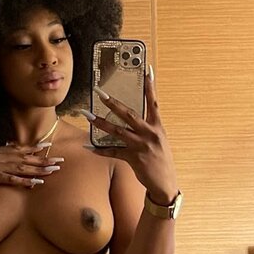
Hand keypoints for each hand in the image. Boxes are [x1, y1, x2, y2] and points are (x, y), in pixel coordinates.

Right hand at [0, 134, 60, 188]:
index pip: (20, 148)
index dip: (35, 148)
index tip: (48, 147)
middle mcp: (0, 156)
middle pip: (27, 158)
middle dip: (44, 160)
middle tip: (60, 162)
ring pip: (24, 168)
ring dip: (40, 171)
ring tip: (54, 172)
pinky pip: (13, 180)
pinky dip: (25, 181)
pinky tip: (36, 184)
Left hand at [85, 68, 177, 201]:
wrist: (165, 184)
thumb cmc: (161, 161)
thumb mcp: (159, 141)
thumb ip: (148, 129)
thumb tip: (132, 119)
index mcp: (158, 127)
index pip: (154, 102)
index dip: (151, 86)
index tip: (147, 70)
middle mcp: (150, 134)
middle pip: (129, 114)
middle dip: (113, 103)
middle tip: (100, 93)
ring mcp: (142, 146)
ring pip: (118, 131)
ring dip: (101, 123)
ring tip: (88, 116)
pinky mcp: (134, 159)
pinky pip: (113, 152)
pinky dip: (100, 149)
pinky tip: (89, 146)